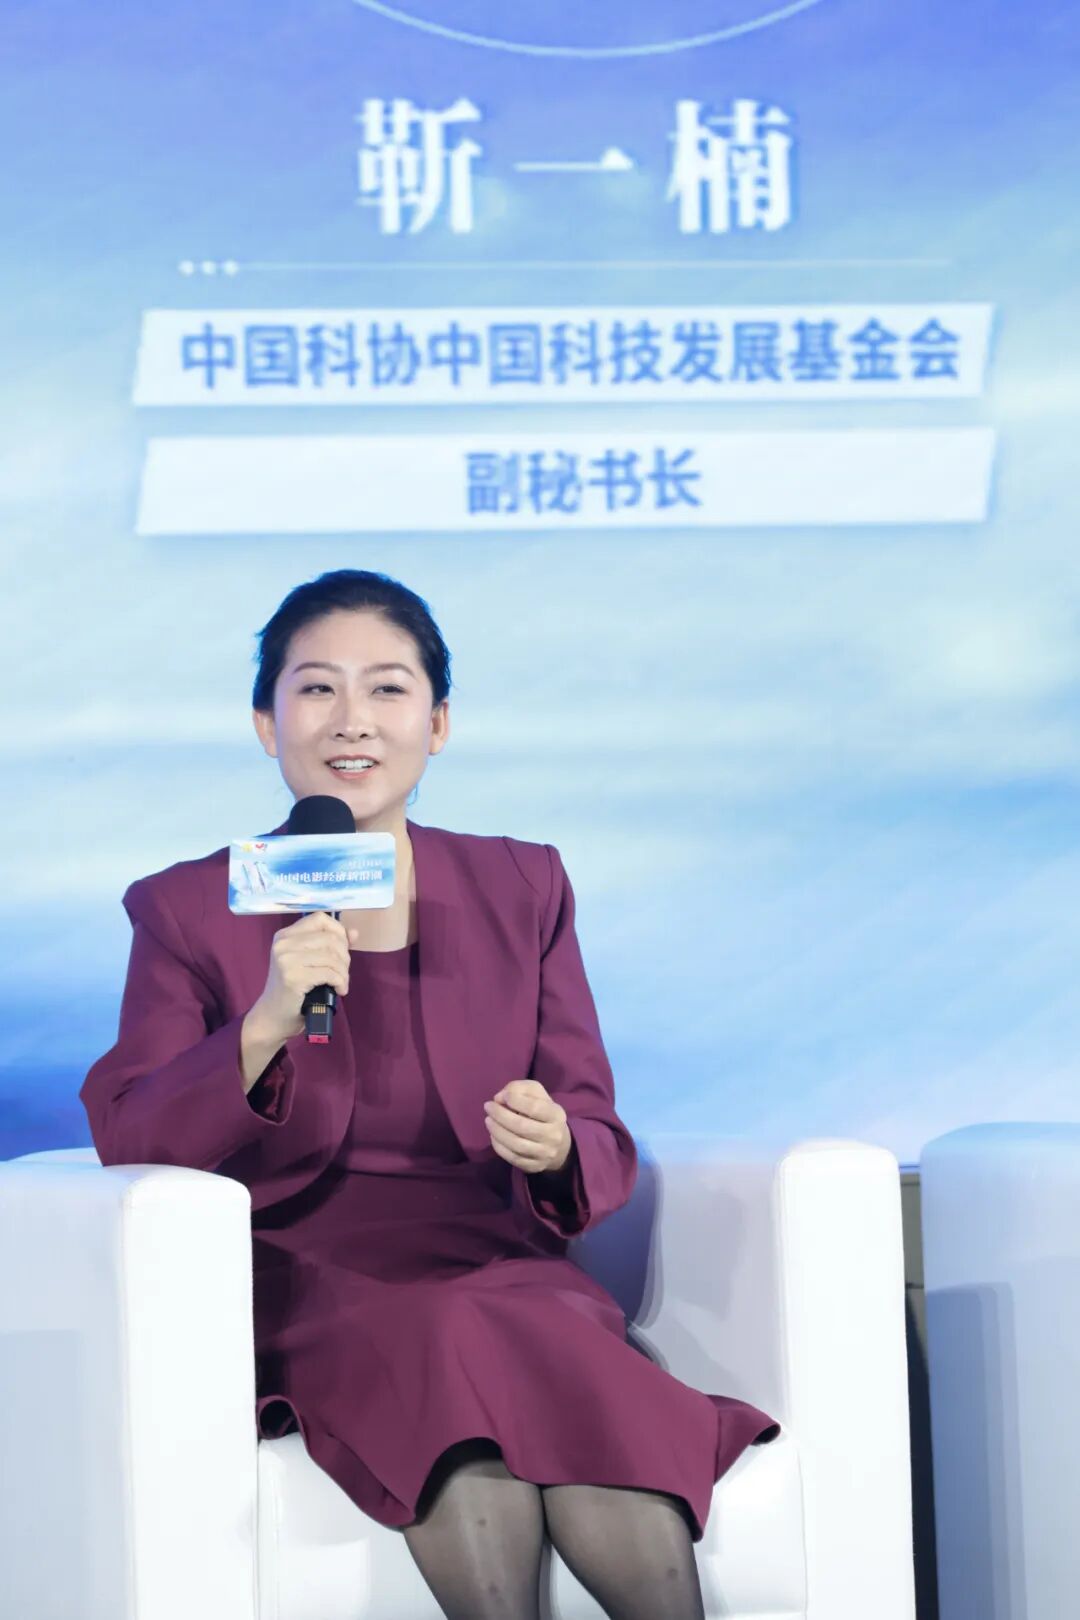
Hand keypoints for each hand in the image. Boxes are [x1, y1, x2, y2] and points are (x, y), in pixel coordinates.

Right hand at [247, 911, 353, 1047]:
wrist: (272, 1016)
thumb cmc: (291, 990)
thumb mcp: (308, 962)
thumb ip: (330, 945)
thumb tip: (354, 933)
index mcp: (285, 935)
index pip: (320, 918)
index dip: (338, 930)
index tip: (343, 948)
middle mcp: (283, 943)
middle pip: (330, 938)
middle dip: (344, 956)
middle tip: (343, 972)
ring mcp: (286, 959)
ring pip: (332, 956)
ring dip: (343, 972)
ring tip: (341, 983)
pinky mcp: (293, 977)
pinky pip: (329, 973)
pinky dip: (340, 982)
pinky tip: (339, 990)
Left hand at [483, 1079, 572, 1173]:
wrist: (559, 1144)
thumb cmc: (542, 1113)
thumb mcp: (537, 1094)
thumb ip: (519, 1088)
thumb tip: (499, 1098)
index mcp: (556, 1115)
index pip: (535, 1107)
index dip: (515, 1100)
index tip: (502, 1096)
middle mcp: (553, 1136)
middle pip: (522, 1126)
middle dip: (500, 1115)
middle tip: (488, 1107)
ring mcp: (545, 1153)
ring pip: (516, 1145)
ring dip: (497, 1131)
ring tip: (488, 1120)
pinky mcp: (535, 1166)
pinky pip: (513, 1158)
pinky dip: (499, 1146)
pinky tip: (493, 1136)